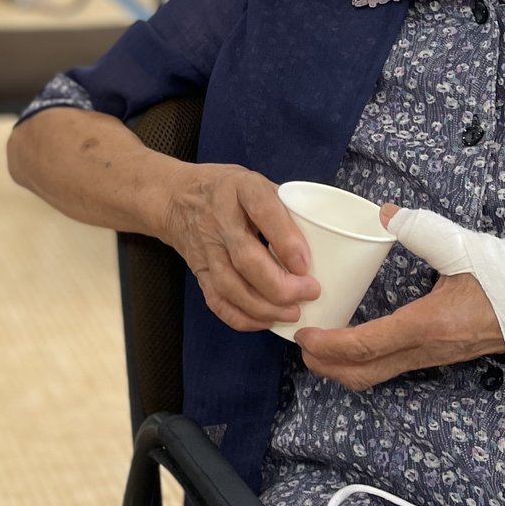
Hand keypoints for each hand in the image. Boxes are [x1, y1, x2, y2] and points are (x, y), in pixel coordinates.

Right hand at [163, 163, 318, 330]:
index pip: (263, 212)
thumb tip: (328, 243)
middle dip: (280, 284)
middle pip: (246, 258)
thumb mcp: (257, 184)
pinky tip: (265, 321)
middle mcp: (219, 218)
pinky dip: (241, 317)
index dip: (286, 241)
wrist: (176, 199)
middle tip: (309, 293)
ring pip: (231, 285)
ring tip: (292, 313)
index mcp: (241, 188)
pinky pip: (216, 301)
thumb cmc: (230, 191)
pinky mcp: (199, 271)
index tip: (306, 264)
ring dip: (264, 306)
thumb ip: (285, 209)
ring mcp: (206, 248)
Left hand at [296, 205, 504, 388]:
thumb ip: (424, 229)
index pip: (366, 345)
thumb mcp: (469, 248)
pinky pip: (392, 366)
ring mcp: (435, 356)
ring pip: (377, 375)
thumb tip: (385, 213)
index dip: (328, 345)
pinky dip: (363, 360)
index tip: (302, 333)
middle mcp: (428, 349)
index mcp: (429, 325)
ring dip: (342, 366)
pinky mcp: (442, 354)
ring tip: (318, 343)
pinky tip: (353, 338)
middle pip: (363, 373)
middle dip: (324, 364)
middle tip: (300, 341)